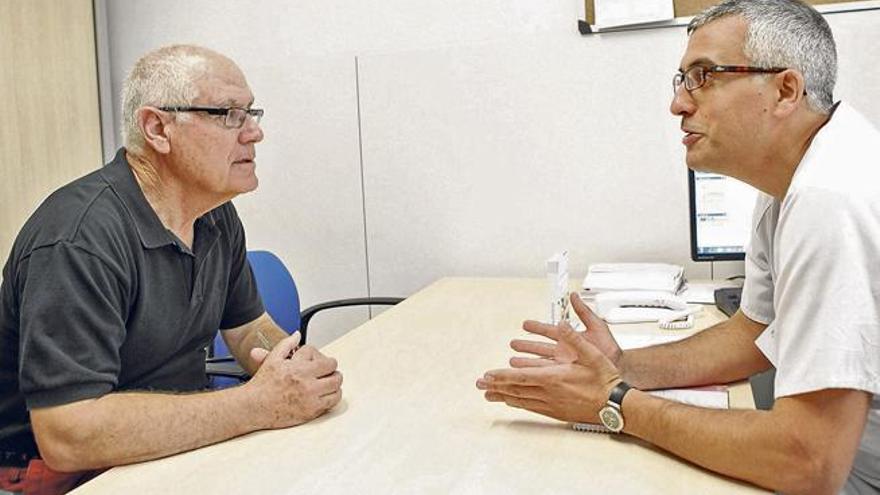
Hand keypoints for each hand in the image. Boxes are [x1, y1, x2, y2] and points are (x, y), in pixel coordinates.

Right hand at [246, 334, 342, 427]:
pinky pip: (332, 402)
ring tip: (328, 381)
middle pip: (334, 371)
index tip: (320, 361)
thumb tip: (297, 335)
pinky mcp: (311, 411)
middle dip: (331, 369)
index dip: (322, 358)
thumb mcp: (273, 359)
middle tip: (328, 370)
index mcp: (299, 368)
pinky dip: (333, 396)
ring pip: (336, 386)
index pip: (324, 359)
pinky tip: (326, 393)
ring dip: (334, 382)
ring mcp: (310, 398)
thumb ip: (287, 344)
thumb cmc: (262, 385)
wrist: (254, 407)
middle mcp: (306, 383)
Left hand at [477, 323, 620, 422]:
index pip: (521, 376)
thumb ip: (574, 338)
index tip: (488, 375)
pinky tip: (512, 402)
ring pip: (521, 400)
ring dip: (503, 396)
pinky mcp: (556, 412)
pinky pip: (531, 407)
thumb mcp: (591, 353)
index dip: (502, 375)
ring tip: (488, 395)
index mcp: (554, 377)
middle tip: (479, 385)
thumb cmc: (605, 380)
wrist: (615, 404)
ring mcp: (552, 404)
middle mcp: (549, 393)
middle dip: (495, 386)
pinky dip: (518, 403)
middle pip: (516, 389)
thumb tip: (562, 323)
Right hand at [509, 293, 622, 367]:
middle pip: (540, 347)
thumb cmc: (611, 351)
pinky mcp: (565, 376)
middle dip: (526, 345)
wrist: (620, 370)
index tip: (525, 325)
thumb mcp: (597, 326)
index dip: (536, 327)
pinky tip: (525, 374)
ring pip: (539, 362)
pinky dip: (535, 374)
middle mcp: (564, 351)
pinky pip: (546, 374)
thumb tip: (575, 296)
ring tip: (513, 360)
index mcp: (570, 338)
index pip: (548, 331)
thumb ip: (584, 311)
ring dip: (526, 361)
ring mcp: (564, 364)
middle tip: (513, 343)